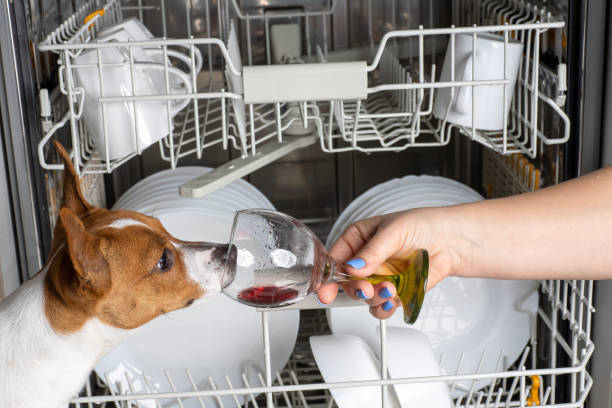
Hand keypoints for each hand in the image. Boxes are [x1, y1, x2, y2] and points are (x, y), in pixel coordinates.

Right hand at [317, 208, 461, 318]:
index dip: (328, 275)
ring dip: (374, 298)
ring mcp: (380, 277)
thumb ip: (373, 251)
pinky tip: (393, 300)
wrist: (452, 241)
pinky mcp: (394, 292)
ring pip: (364, 297)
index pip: (335, 259)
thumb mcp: (394, 231)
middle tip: (366, 289)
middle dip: (356, 289)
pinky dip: (385, 308)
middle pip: (347, 282)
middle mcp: (366, 260)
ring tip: (389, 290)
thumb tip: (354, 267)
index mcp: (359, 239)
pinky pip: (382, 306)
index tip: (327, 290)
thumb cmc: (424, 225)